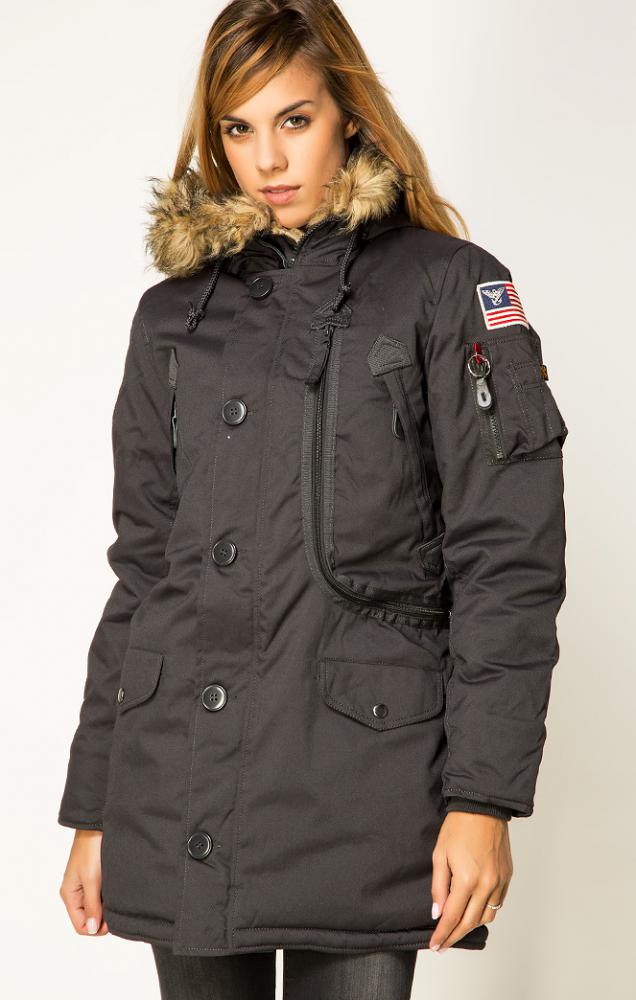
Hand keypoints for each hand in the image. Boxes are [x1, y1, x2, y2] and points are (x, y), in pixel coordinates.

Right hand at [59, 830, 109, 936]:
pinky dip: (109, 897)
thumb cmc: (91, 850)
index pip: (81, 926)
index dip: (96, 928)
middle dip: (103, 918)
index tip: (112, 921)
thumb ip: (92, 905)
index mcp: (69, 895)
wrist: (96, 825)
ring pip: (96, 907)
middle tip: (118, 908)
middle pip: (89, 918)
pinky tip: (118, 890)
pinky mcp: (94, 877)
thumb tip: (93, 930)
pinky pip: (100, 895)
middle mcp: (75, 893)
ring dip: (107, 907)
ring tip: (119, 898)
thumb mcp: (92, 879)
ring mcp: (85, 885)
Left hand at [429, 811, 512, 951]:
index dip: (442, 934)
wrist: (483, 808)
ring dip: (471, 926)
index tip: (435, 945)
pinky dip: (486, 912)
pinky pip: (498, 903)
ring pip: (487, 917)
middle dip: (454, 936)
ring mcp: (500, 882)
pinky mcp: (507, 876)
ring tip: (456, 928)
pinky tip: (474, 911)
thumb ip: (438, 887)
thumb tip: (437, 913)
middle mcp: (487, 885)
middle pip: (470, 922)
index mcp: (467, 879)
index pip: (452, 917)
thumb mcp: (440, 855)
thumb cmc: (458, 828)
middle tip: (442, 945)